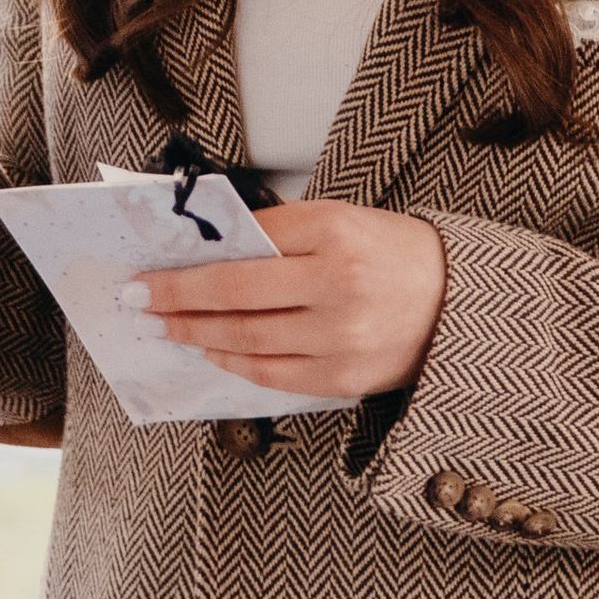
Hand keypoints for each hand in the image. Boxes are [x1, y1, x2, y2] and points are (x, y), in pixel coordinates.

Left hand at [137, 202, 446, 401]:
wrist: (457, 301)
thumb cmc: (394, 253)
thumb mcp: (341, 220)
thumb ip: (281, 232)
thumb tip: (212, 248)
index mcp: (335, 232)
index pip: (244, 247)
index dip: (189, 263)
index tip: (152, 268)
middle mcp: (338, 285)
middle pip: (236, 296)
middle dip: (177, 300)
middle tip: (141, 300)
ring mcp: (342, 337)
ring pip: (248, 340)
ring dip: (197, 334)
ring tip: (168, 327)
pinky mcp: (346, 378)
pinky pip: (274, 375)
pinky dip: (235, 363)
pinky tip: (212, 351)